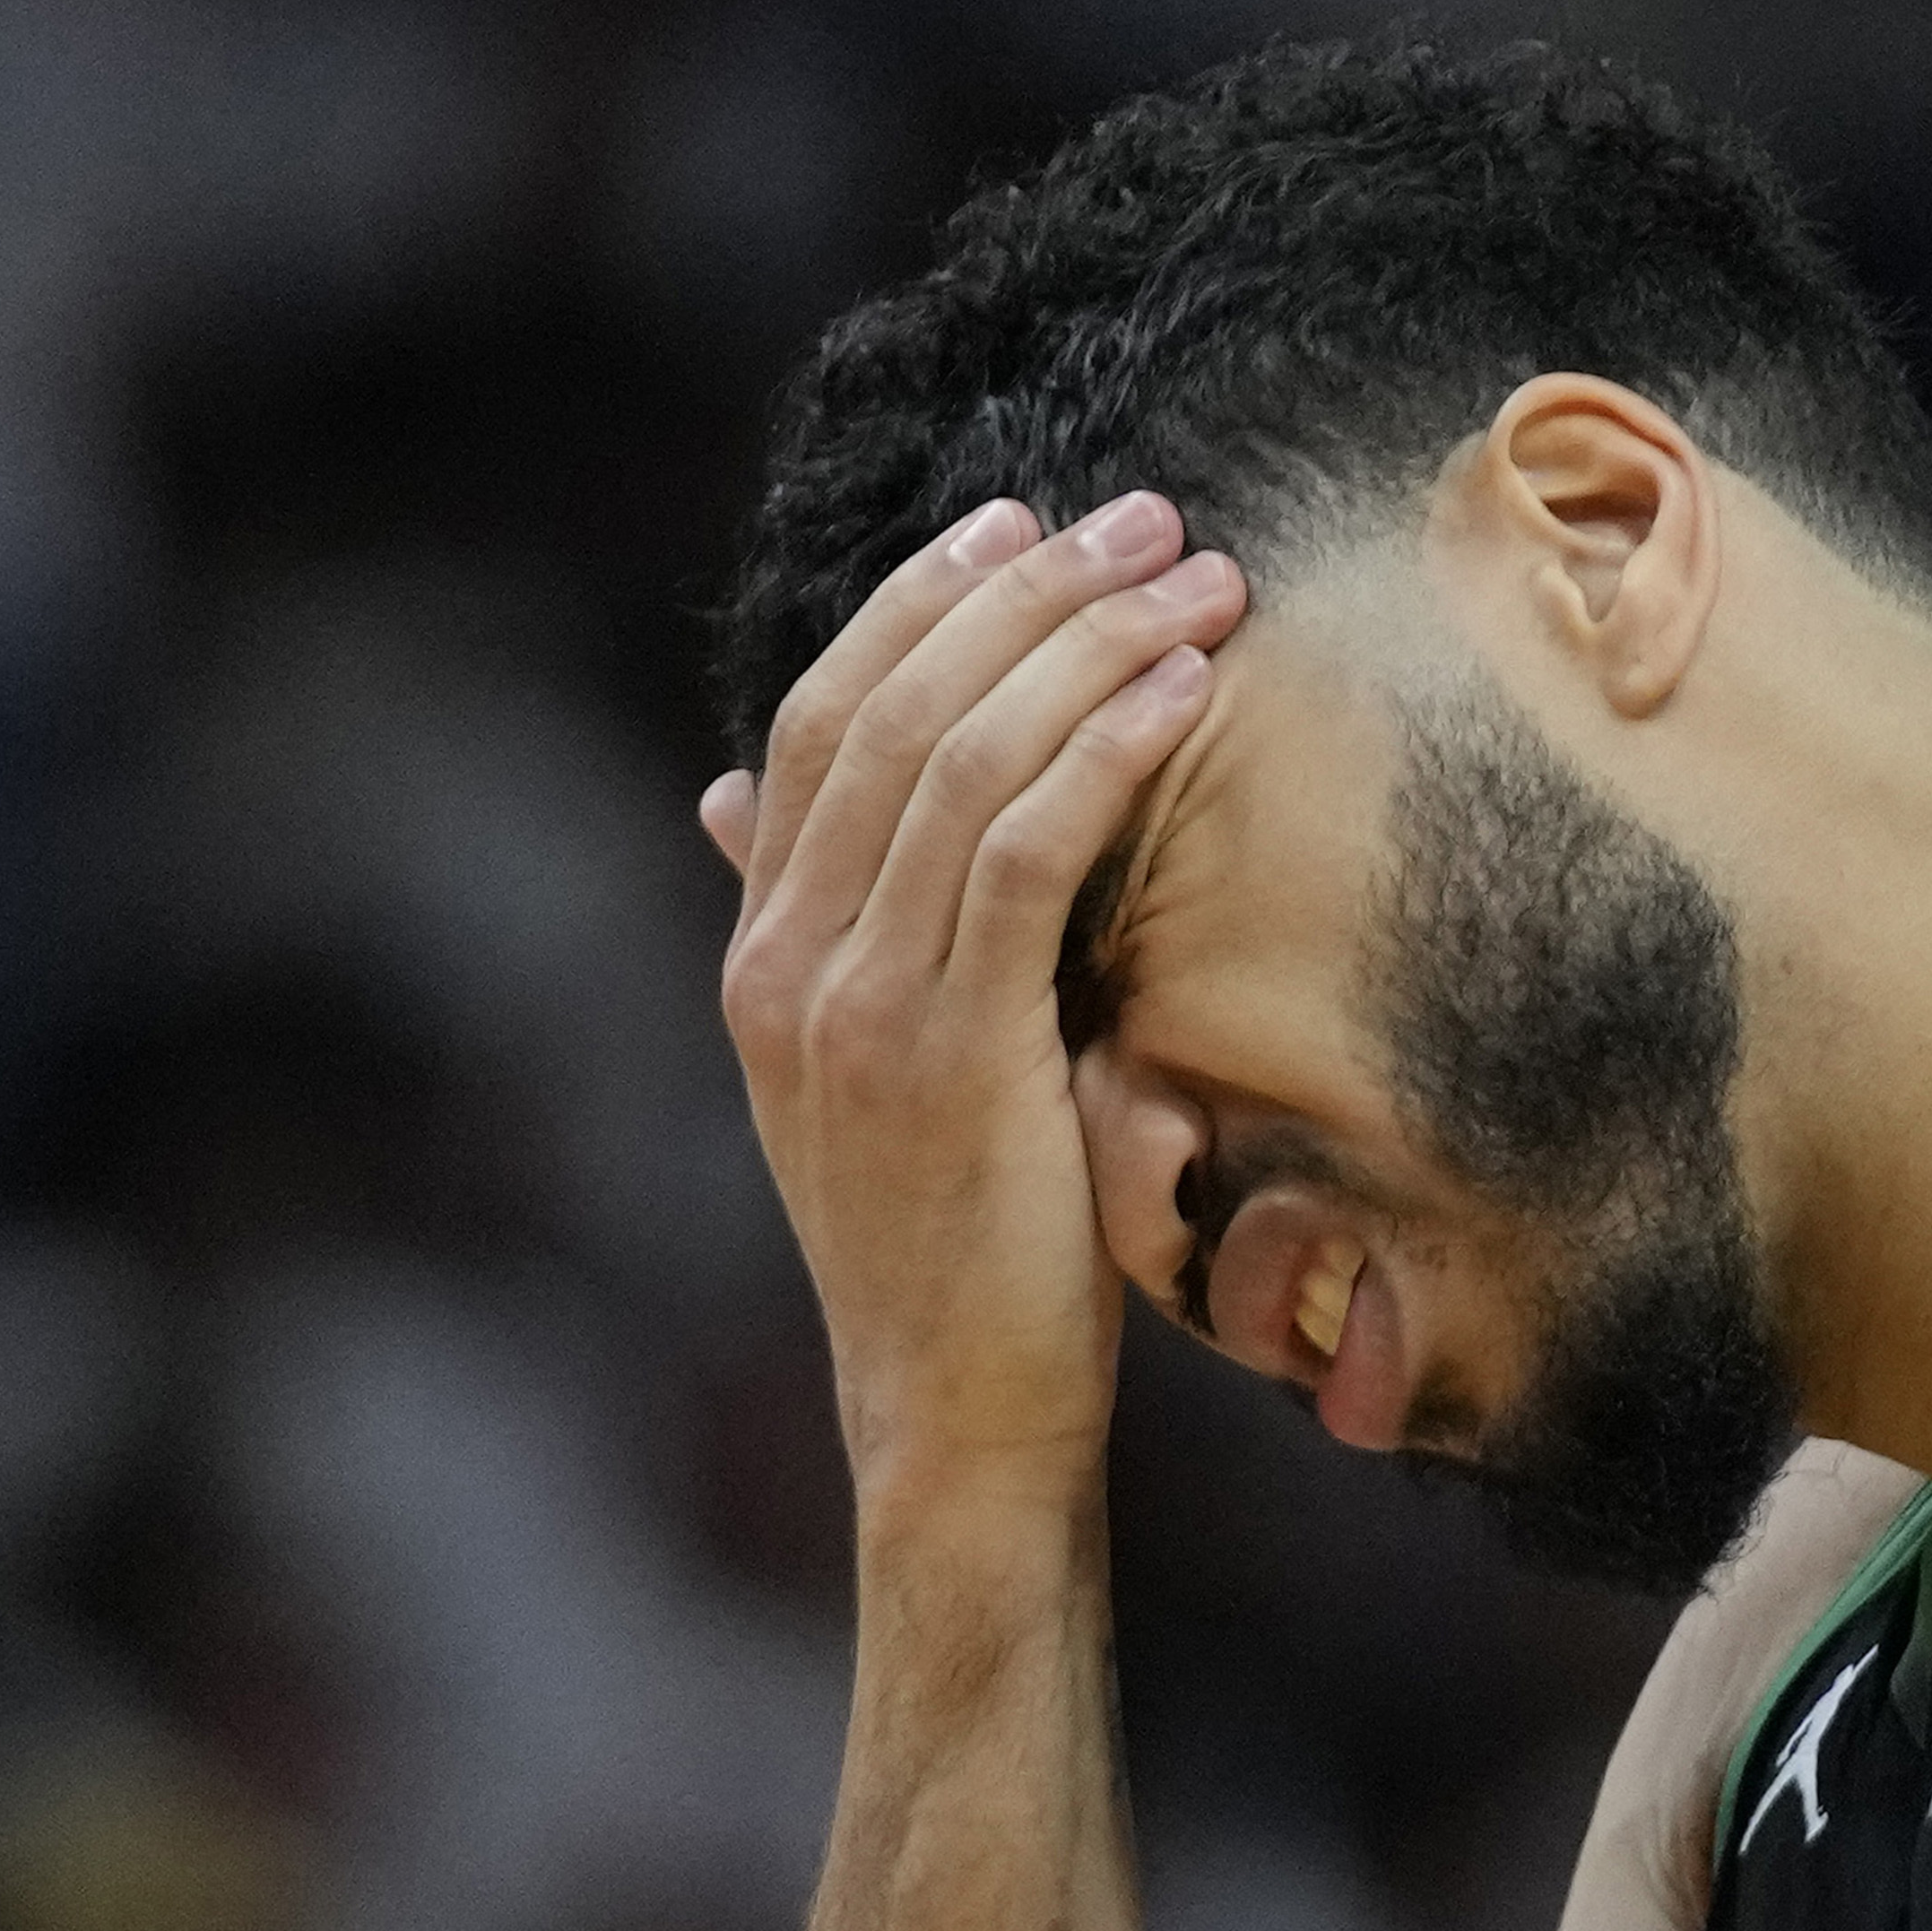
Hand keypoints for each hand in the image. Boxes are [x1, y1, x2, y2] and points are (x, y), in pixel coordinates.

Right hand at [705, 489, 1243, 1507]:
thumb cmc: (948, 1250)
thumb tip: (735, 800)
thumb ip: (821, 932)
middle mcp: (789, 962)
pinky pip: (1026, 850)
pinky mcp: (949, 1045)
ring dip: (1090, 646)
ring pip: (964, 759)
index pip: (823, 722)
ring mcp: (859, 1002)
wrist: (952, 1411)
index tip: (1022, 527)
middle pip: (894, 710)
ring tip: (1196, 582)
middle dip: (1025, 592)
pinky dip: (1105, 750)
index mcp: (764, 957)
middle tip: (1143, 518)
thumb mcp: (858, 1073)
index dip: (921, 605)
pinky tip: (1180, 692)